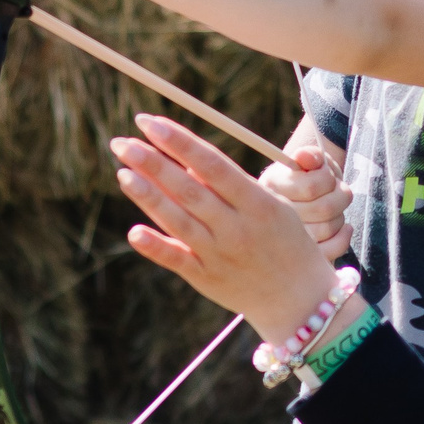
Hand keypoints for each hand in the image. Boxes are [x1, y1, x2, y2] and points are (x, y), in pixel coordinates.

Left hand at [114, 114, 339, 341]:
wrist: (301, 300)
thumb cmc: (286, 243)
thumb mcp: (272, 207)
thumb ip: (229, 186)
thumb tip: (183, 161)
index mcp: (258, 204)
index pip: (213, 165)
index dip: (180, 142)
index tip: (151, 123)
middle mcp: (237, 228)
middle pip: (189, 190)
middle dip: (153, 163)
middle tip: (122, 142)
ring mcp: (220, 255)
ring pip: (178, 221)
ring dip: (148, 196)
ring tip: (122, 172)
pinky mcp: (207, 279)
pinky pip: (177, 261)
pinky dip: (156, 247)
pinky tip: (134, 231)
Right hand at [263, 146, 354, 259]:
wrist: (304, 200)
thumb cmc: (308, 177)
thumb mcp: (309, 161)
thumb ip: (310, 156)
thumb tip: (304, 156)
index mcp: (270, 189)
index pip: (313, 187)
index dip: (328, 178)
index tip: (326, 174)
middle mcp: (271, 218)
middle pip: (324, 209)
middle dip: (338, 196)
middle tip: (335, 190)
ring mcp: (285, 243)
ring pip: (328, 229)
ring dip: (340, 215)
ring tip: (334, 208)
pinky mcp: (301, 260)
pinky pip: (330, 252)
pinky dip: (343, 238)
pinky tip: (344, 228)